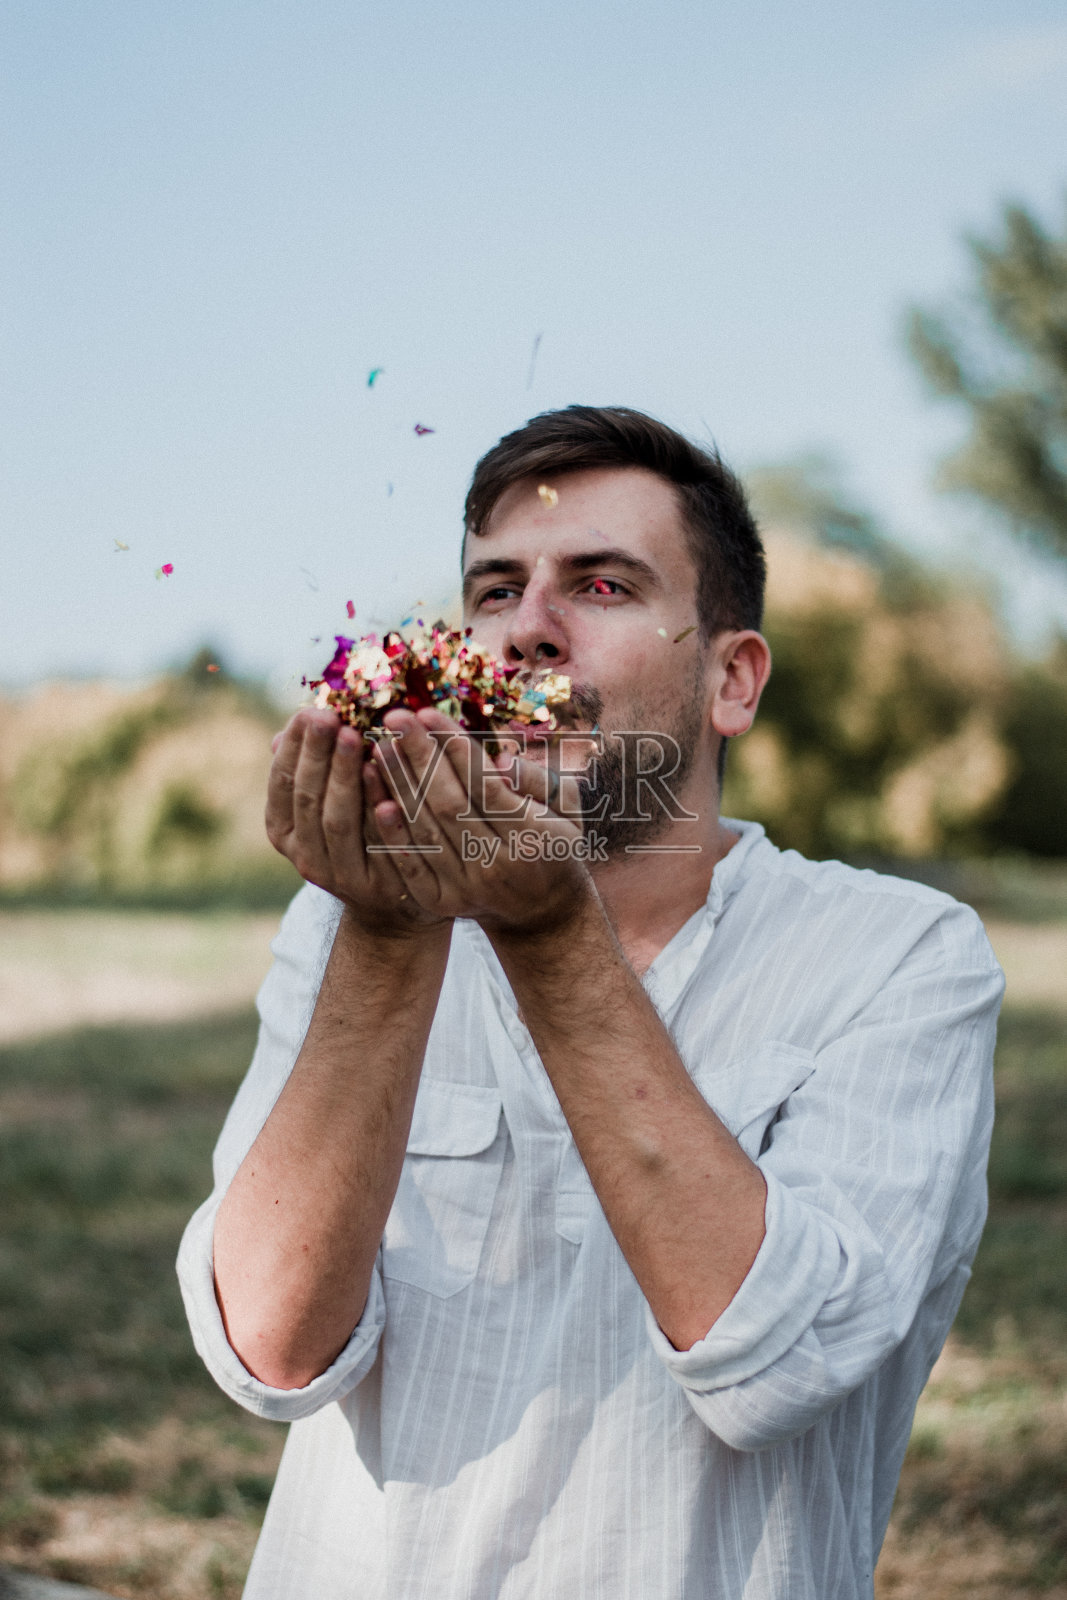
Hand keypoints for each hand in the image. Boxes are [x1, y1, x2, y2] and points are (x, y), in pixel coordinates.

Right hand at [265, 709, 448, 938]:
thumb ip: (311, 769)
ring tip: (354, 735)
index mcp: (284, 831)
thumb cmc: (359, 836)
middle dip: (315, 754)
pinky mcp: (378, 885)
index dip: (294, 746)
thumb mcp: (327, 804)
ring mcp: (340, 876)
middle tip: (328, 716)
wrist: (394, 904)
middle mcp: (304, 857)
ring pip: (336, 821)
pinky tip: (381, 775)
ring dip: (342, 776)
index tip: (309, 711)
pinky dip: (376, 808)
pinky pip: (377, 842)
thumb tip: (287, 729)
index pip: (282, 782)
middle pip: (307, 799)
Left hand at [367, 708, 595, 936]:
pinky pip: (412, 864)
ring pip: (427, 830)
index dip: (455, 748)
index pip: (486, 784)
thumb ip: (539, 779)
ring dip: (399, 786)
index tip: (428, 713)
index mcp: (533, 836)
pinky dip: (393, 834)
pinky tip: (377, 800)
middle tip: (395, 717)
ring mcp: (467, 887)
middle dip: (420, 756)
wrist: (539, 913)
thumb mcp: (567, 809)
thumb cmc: (553, 844)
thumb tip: (500, 759)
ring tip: (381, 746)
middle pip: (450, 803)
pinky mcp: (441, 902)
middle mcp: (498, 864)